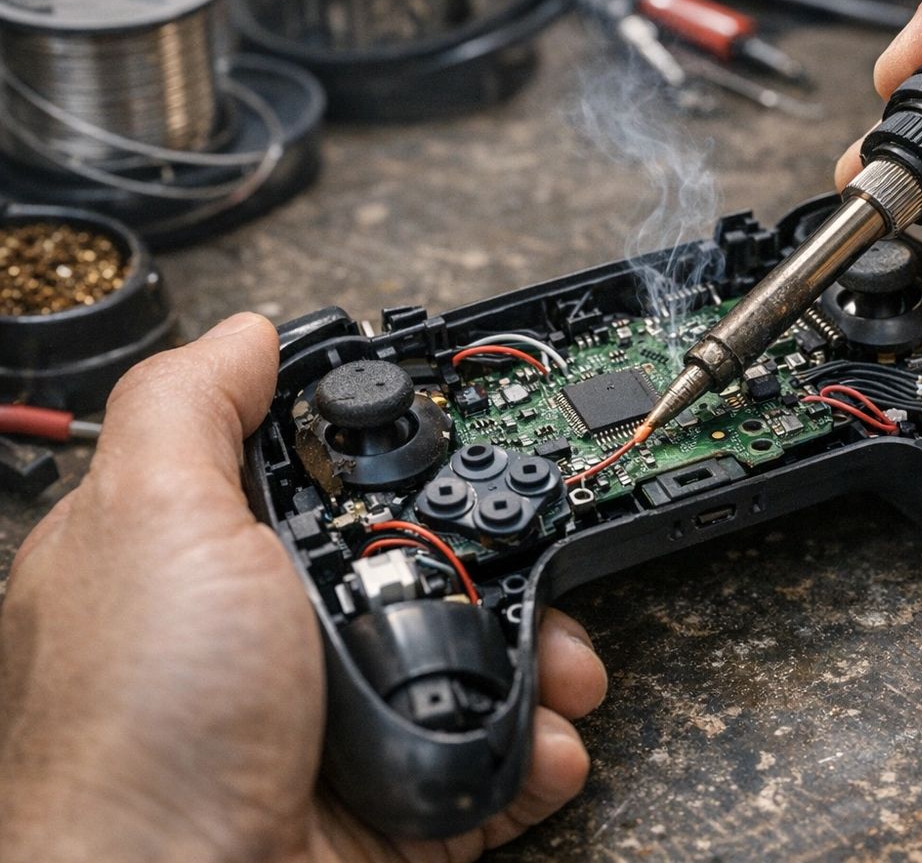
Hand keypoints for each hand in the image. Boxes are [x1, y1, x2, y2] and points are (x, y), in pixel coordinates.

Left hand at [0, 314, 608, 861]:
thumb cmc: (138, 730)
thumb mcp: (152, 523)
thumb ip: (193, 410)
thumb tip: (247, 331)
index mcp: (214, 565)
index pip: (328, 483)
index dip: (405, 458)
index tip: (476, 445)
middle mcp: (278, 643)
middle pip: (427, 569)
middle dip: (508, 563)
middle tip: (549, 564)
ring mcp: (340, 725)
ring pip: (476, 662)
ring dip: (548, 658)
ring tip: (570, 669)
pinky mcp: (394, 803)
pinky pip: (490, 758)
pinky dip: (537, 749)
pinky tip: (548, 742)